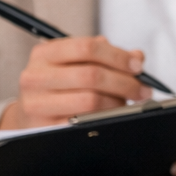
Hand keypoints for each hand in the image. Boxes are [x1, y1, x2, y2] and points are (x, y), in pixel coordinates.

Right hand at [0, 36, 149, 129]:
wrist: (33, 114)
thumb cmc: (61, 85)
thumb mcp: (77, 63)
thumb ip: (107, 55)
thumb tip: (136, 57)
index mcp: (44, 54)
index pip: (87, 47)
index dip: (118, 56)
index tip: (137, 65)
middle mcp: (35, 77)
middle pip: (92, 75)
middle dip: (125, 83)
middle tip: (142, 90)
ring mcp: (36, 104)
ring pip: (90, 101)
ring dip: (117, 102)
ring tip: (126, 102)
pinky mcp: (43, 128)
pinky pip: (83, 123)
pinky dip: (105, 117)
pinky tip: (112, 114)